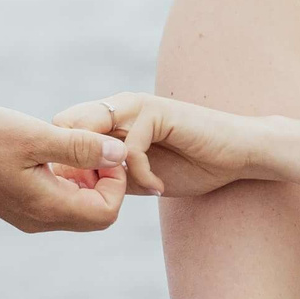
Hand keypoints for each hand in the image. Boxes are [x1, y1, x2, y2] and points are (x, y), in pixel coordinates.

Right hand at [0, 106, 129, 230]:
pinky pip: (56, 201)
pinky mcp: (17, 206)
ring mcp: (28, 215)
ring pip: (77, 207)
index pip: (107, 211)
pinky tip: (50, 152)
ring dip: (85, 178)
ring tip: (70, 145)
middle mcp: (41, 220)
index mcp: (48, 207)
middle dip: (104, 180)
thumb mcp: (35, 136)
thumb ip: (81, 147)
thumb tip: (119, 154)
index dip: (116, 181)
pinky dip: (65, 179)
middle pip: (96, 213)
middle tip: (91, 146)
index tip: (102, 149)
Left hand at [54, 92, 260, 198]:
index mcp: (108, 115)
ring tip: (130, 191)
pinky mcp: (158, 112)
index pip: (61, 129)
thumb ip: (108, 176)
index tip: (85, 194)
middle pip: (66, 125)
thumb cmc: (191, 165)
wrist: (238, 155)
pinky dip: (140, 175)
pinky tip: (159, 188)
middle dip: (76, 164)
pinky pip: (128, 148)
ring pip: (91, 132)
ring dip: (104, 170)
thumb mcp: (138, 176)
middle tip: (102, 194)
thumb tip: (72, 189)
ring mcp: (136, 105)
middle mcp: (117, 104)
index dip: (64, 162)